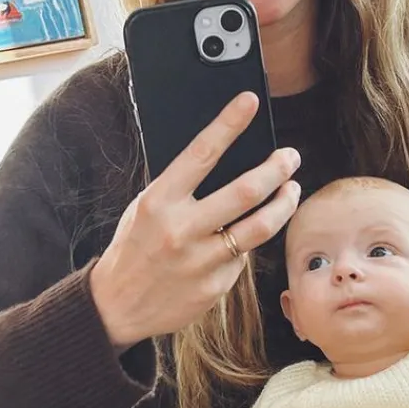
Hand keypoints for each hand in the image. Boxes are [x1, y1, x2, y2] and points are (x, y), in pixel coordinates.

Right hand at [90, 91, 301, 351]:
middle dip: (276, 169)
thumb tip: (225, 159)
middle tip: (290, 157)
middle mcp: (181, 229)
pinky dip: (249, 243)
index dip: (228, 124)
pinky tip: (248, 235)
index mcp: (159, 201)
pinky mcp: (215, 287)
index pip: (201, 153)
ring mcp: (201, 261)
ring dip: (283, 204)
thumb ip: (180, 189)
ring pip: (260, 227)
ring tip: (291, 189)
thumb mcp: (144, 209)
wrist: (117, 306)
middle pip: (246, 191)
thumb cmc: (134, 248)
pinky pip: (244, 257)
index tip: (248, 101)